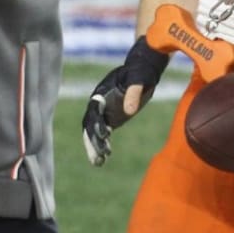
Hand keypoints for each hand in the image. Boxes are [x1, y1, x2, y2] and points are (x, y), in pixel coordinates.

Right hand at [81, 35, 169, 165]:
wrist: (142, 70)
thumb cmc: (140, 72)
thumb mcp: (138, 79)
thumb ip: (133, 93)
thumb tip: (130, 111)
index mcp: (102, 93)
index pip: (94, 111)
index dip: (97, 124)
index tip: (105, 135)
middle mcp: (98, 103)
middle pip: (90, 125)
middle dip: (92, 141)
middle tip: (97, 157)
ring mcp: (103, 111)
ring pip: (93, 132)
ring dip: (94, 147)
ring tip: (98, 162)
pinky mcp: (110, 117)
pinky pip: (103, 133)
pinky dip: (102, 144)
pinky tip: (105, 156)